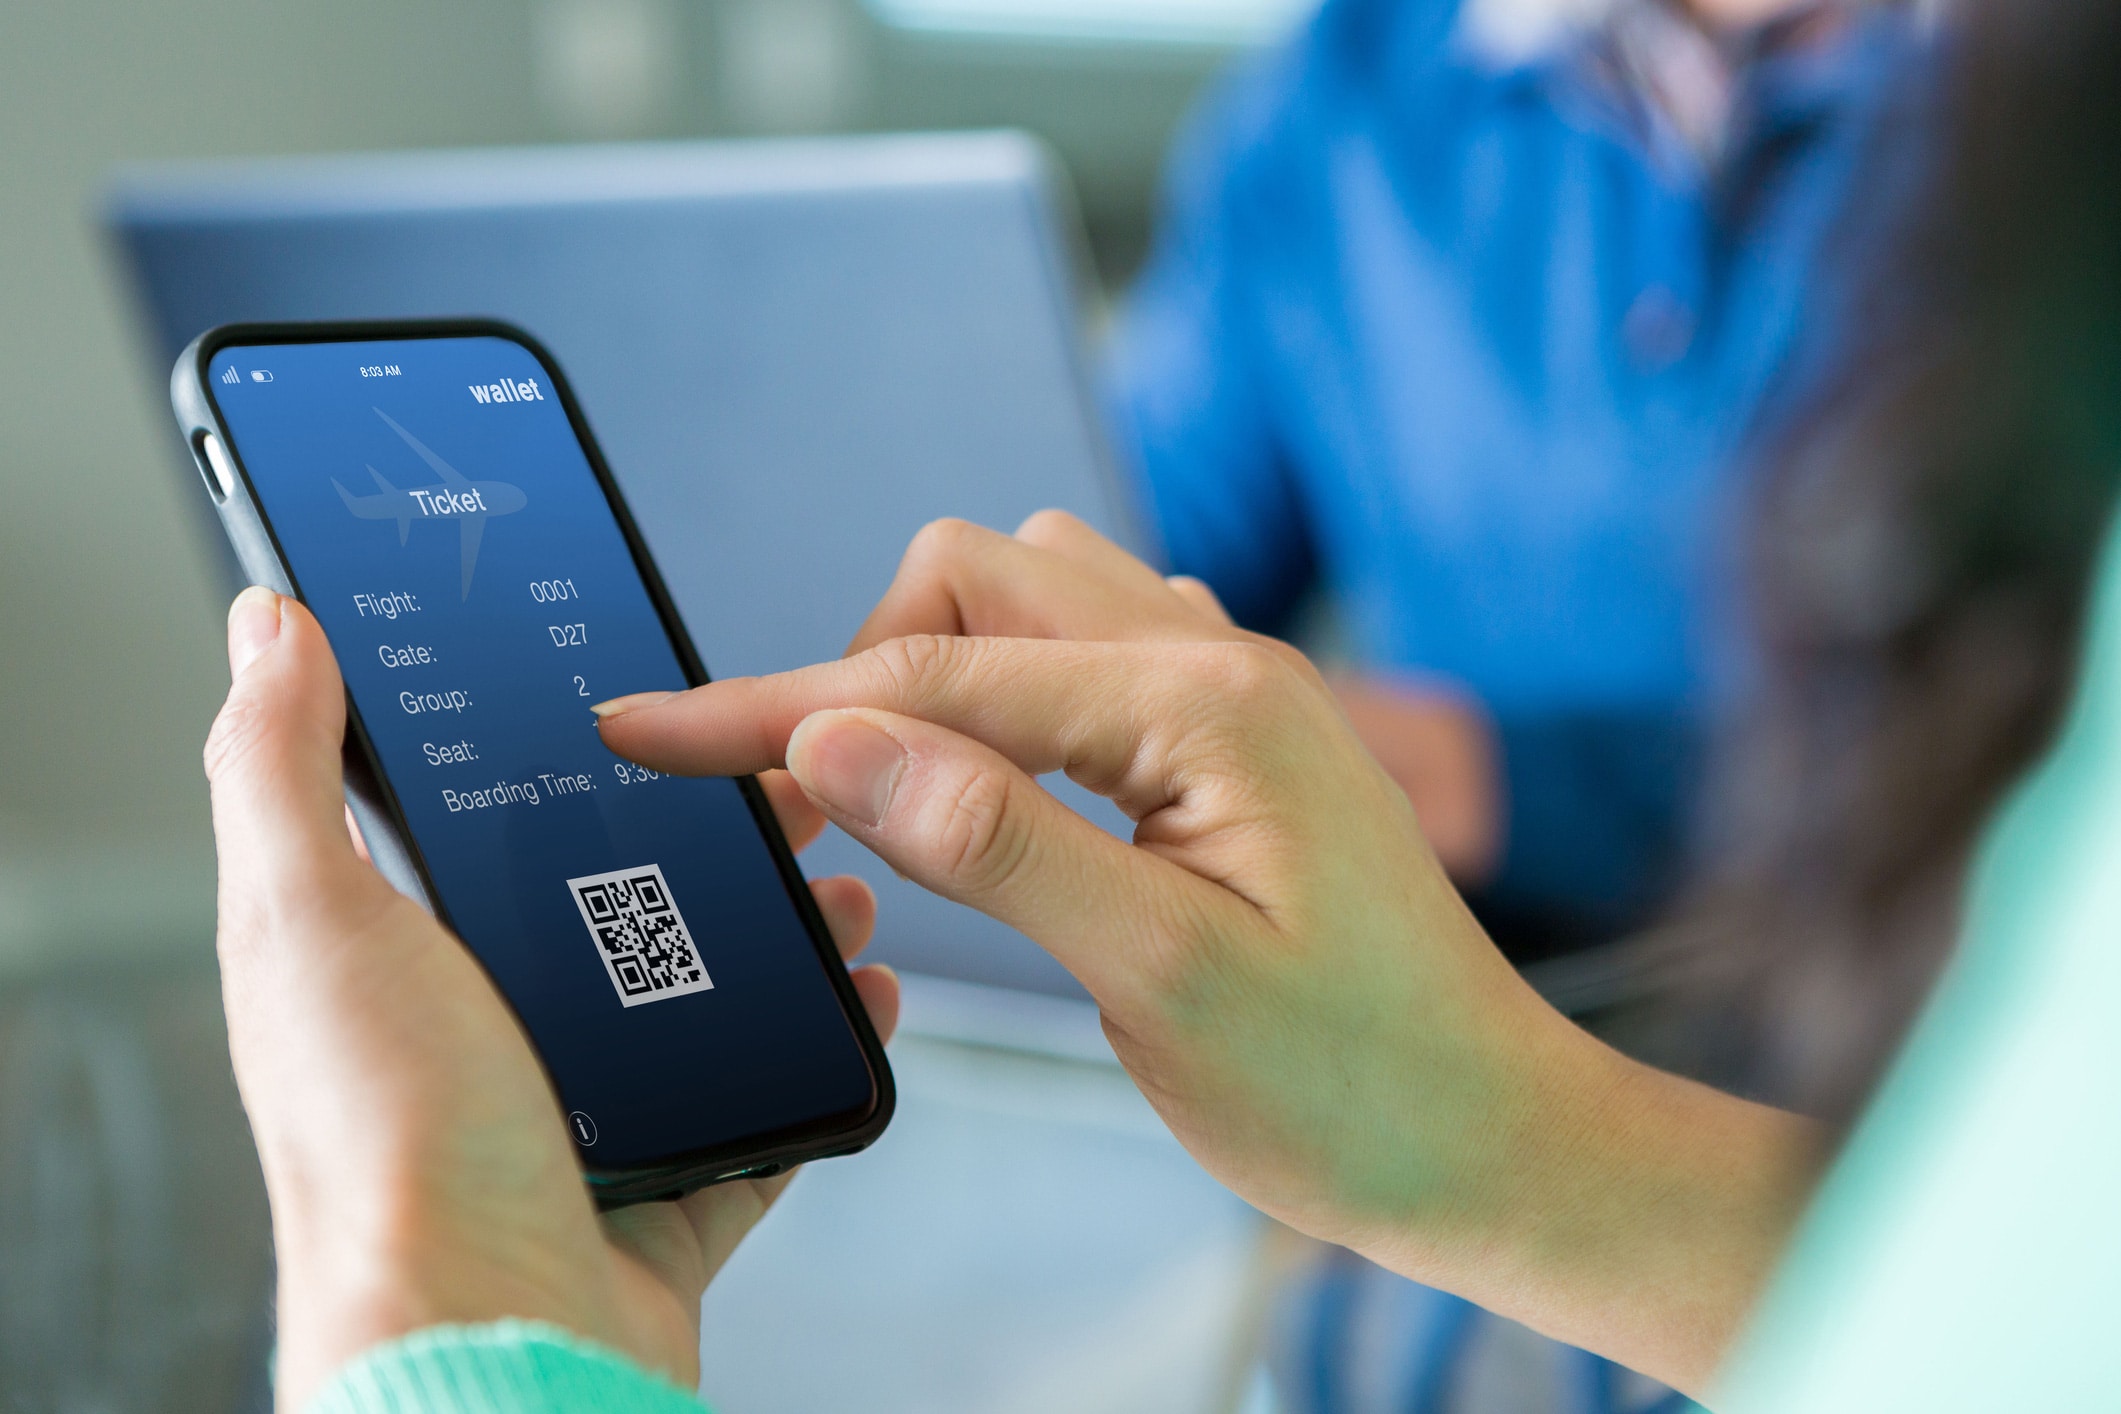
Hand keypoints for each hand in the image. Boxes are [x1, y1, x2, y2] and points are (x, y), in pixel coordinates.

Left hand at [203, 588, 898, 1410]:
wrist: (499, 1341)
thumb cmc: (389, 1152)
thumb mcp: (317, 921)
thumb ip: (281, 772)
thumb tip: (265, 634)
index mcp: (393, 963)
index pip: (482, 825)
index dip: (562, 755)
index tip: (643, 697)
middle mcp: (485, 1038)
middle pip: (614, 902)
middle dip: (710, 834)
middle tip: (781, 780)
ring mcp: (582, 1116)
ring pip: (698, 995)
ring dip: (779, 929)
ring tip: (839, 877)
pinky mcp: (662, 1188)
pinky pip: (760, 1102)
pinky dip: (818, 1044)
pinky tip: (861, 991)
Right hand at [595, 514, 1821, 1395]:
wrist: (1487, 1137)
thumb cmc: (1351, 1085)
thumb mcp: (1161, 976)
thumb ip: (998, 843)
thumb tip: (837, 736)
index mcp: (1203, 704)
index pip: (935, 671)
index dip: (773, 705)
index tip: (647, 734)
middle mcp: (1219, 662)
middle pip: (977, 575)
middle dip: (861, 666)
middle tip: (805, 810)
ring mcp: (1230, 691)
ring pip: (1032, 597)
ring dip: (936, 671)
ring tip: (895, 803)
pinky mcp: (1230, 741)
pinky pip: (1088, 655)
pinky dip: (1004, 697)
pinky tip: (995, 791)